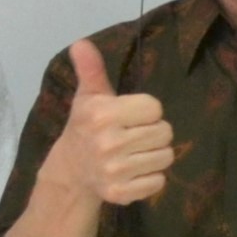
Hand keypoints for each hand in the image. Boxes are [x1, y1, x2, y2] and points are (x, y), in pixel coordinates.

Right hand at [46, 39, 175, 206]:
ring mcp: (115, 171)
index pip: (155, 108)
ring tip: (134, 153)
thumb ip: (91, 69)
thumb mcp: (88, 96)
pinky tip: (132, 172)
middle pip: (165, 133)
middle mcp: (108, 143)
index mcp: (102, 115)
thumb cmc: (86, 126)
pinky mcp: (121, 194)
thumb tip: (81, 43)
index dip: (145, 111)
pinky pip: (159, 182)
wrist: (71, 170)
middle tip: (133, 135)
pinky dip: (150, 178)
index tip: (128, 116)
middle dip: (153, 132)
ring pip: (166, 158)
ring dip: (154, 155)